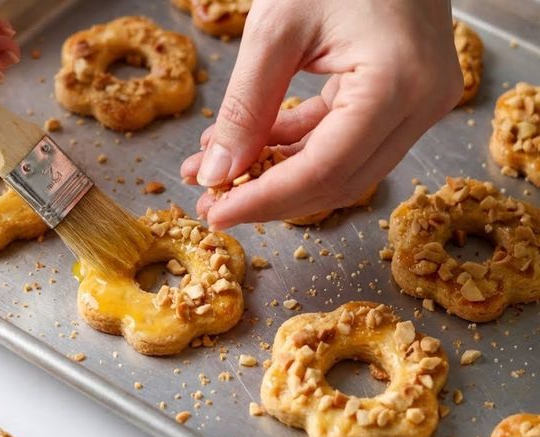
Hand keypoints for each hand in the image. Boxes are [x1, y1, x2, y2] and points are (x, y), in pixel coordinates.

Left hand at [181, 0, 461, 228]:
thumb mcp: (276, 29)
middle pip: (338, 181)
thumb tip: (216, 173)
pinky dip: (297, 146)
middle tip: (210, 199)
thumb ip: (245, 106)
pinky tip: (252, 143)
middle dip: (269, 196)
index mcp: (397, 83)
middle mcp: (421, 102)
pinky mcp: (404, 96)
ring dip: (278, 174)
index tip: (215, 211)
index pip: (325, 169)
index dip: (265, 200)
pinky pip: (346, 139)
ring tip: (219, 172)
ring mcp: (419, 102)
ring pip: (342, 168)